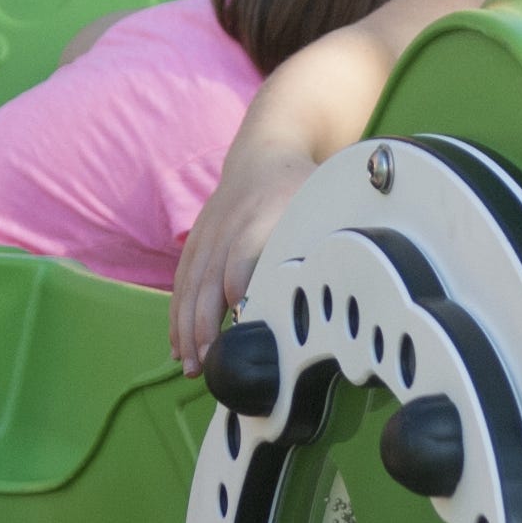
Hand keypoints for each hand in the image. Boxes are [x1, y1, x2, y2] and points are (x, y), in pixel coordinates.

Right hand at [170, 149, 311, 369]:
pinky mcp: (196, 243)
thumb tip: (344, 280)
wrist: (265, 156)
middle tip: (212, 361)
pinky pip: (182, 283)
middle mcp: (230, 225)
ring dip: (188, 329)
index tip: (241, 315)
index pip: (246, 249)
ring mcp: (208, 234)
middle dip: (207, 322)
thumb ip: (330, 238)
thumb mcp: (323, 202)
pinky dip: (178, 317)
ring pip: (191, 285)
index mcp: (265, 213)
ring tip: (192, 366)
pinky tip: (179, 347)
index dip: (240, 280)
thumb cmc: (300, 188)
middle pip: (211, 276)